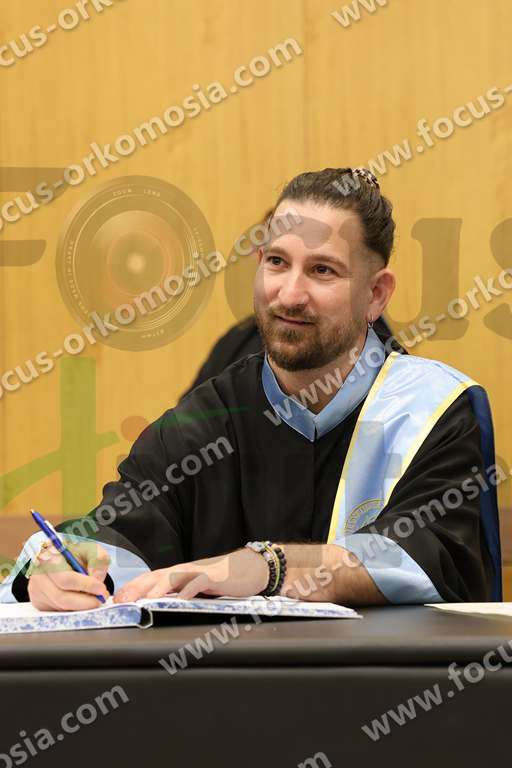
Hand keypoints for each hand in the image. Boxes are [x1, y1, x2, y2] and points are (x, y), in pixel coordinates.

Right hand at [27, 540, 110, 610]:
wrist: (58, 558)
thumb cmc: (74, 554)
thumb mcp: (89, 549)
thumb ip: (97, 559)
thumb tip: (98, 578)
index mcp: (50, 559)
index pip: (66, 578)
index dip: (86, 586)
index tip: (101, 589)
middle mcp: (39, 576)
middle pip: (62, 598)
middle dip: (86, 601)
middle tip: (101, 599)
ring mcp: (36, 591)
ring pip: (62, 607)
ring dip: (81, 605)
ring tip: (94, 597)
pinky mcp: (39, 603)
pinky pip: (59, 611)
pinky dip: (74, 608)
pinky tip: (82, 599)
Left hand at [114, 548, 268, 602]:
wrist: (248, 569)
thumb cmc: (220, 581)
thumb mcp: (194, 588)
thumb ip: (177, 594)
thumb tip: (155, 607)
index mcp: (177, 574)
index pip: (149, 578)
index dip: (132, 587)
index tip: (115, 600)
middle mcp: (184, 570)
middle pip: (155, 576)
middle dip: (136, 587)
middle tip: (120, 600)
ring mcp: (198, 572)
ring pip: (173, 577)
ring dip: (157, 588)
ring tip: (145, 601)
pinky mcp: (214, 576)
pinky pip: (199, 581)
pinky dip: (189, 589)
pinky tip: (181, 598)